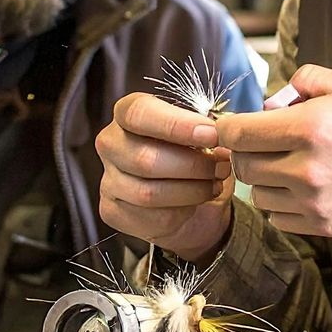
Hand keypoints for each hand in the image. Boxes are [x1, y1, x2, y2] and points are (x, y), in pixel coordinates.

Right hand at [95, 92, 233, 264]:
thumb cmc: (194, 156)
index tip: (211, 134)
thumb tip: (223, 129)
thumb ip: (206, 127)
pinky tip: (195, 203)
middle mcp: (111, 143)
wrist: (192, 202)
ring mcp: (108, 180)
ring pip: (149, 192)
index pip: (138, 113)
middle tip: (222, 164)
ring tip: (215, 182)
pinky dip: (182, 212)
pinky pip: (151, 218)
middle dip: (193, 164)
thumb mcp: (203, 134)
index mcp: (127, 113)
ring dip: (192, 190)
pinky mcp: (112, 212)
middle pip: (146, 158)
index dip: (175, 124)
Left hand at [218, 65, 331, 237]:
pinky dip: (281, 203)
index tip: (232, 125)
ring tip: (288, 162)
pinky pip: (279, 217)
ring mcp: (315, 203)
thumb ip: (308, 79)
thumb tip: (278, 95)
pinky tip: (302, 186)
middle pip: (243, 164)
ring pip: (258, 194)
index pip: (238, 133)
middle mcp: (307, 168)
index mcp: (311, 127)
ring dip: (264, 177)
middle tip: (264, 140)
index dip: (228, 127)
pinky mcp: (325, 226)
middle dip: (246, 149)